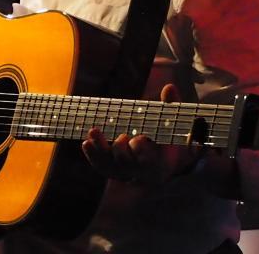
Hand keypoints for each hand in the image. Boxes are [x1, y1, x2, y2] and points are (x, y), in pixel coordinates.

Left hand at [81, 84, 196, 184]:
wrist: (157, 164)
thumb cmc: (165, 140)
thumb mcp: (172, 125)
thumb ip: (171, 107)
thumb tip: (169, 86)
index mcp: (158, 162)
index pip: (148, 160)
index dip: (142, 150)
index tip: (140, 138)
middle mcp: (138, 170)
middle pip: (125, 162)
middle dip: (120, 149)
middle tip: (122, 137)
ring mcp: (122, 171)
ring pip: (108, 164)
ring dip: (100, 148)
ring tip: (94, 130)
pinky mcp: (111, 170)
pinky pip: (100, 165)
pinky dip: (92, 154)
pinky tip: (86, 142)